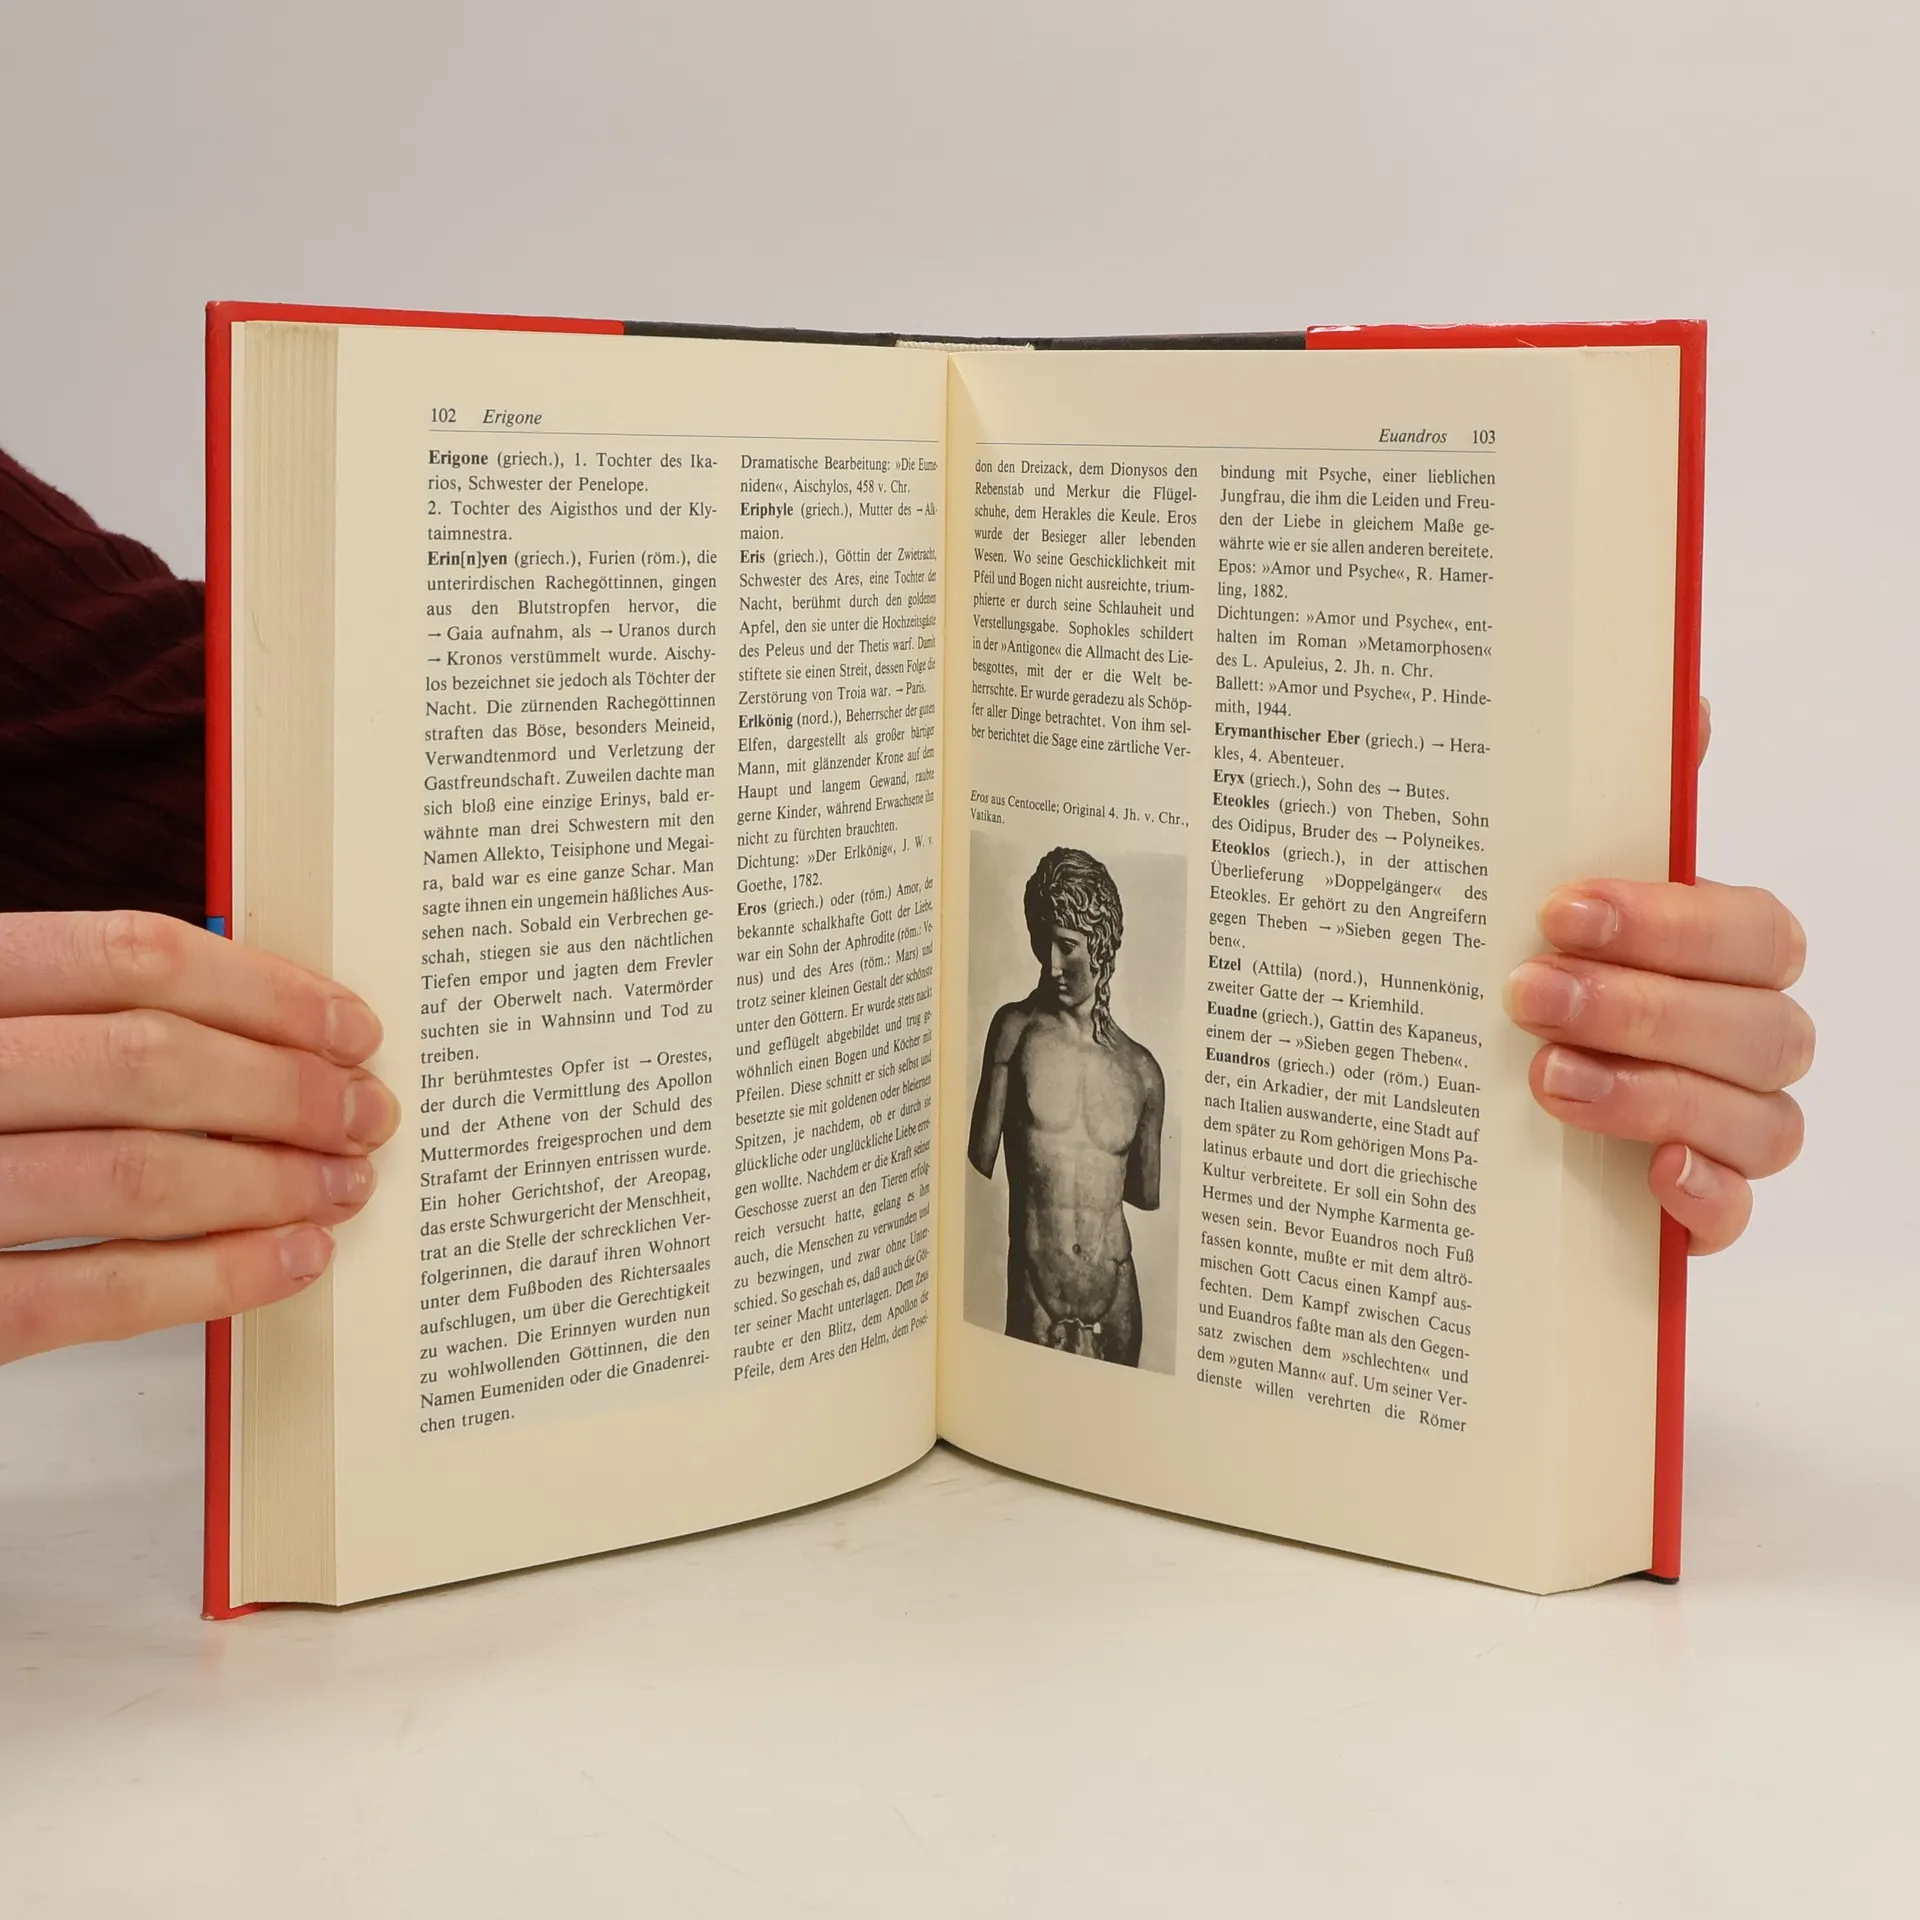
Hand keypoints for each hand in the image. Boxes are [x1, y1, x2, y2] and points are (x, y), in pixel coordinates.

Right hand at [0, 912, 397, 1362]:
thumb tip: (260, 1028)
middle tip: (367, 1114)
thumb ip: (70, 1017)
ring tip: (345, 1186)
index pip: (123, 955)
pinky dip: (212, 1279)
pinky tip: (291, 1262)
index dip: (262, 991)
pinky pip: (86, 1296)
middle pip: (144, 1062)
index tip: (352, 1028)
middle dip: (284, 1092)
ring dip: (267, 1184)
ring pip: (131, 1176)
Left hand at [1505, 705, 1811, 1251]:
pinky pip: (1739, 1215)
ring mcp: (1728, 1129)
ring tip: (1545, 1078)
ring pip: (1762, 1121)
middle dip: (1643, 1007)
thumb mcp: (1540, 882)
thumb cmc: (1528, 966)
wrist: (1460, 1097)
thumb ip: (1615, 800)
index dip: (1670, 922)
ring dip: (1655, 1094)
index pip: (1753, 932)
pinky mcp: (1697, 1212)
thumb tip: (1681, 693)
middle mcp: (1742, 1039)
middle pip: (1761, 1026)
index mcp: (1719, 954)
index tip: (1559, 912)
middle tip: (1527, 994)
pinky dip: (1705, 1198)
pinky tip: (1649, 1177)